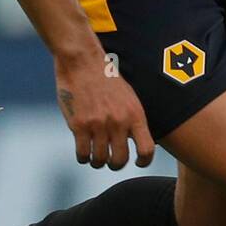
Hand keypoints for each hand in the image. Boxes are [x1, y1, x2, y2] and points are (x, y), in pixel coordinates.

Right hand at [53, 49, 154, 168]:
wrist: (83, 61)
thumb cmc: (106, 78)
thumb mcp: (129, 96)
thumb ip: (133, 119)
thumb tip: (136, 142)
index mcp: (135, 114)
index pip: (146, 149)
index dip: (144, 161)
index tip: (137, 162)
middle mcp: (118, 121)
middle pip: (120, 160)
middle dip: (115, 165)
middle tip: (110, 161)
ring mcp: (98, 124)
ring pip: (100, 160)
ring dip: (97, 162)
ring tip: (95, 157)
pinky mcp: (79, 125)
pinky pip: (82, 154)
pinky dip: (83, 157)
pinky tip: (83, 152)